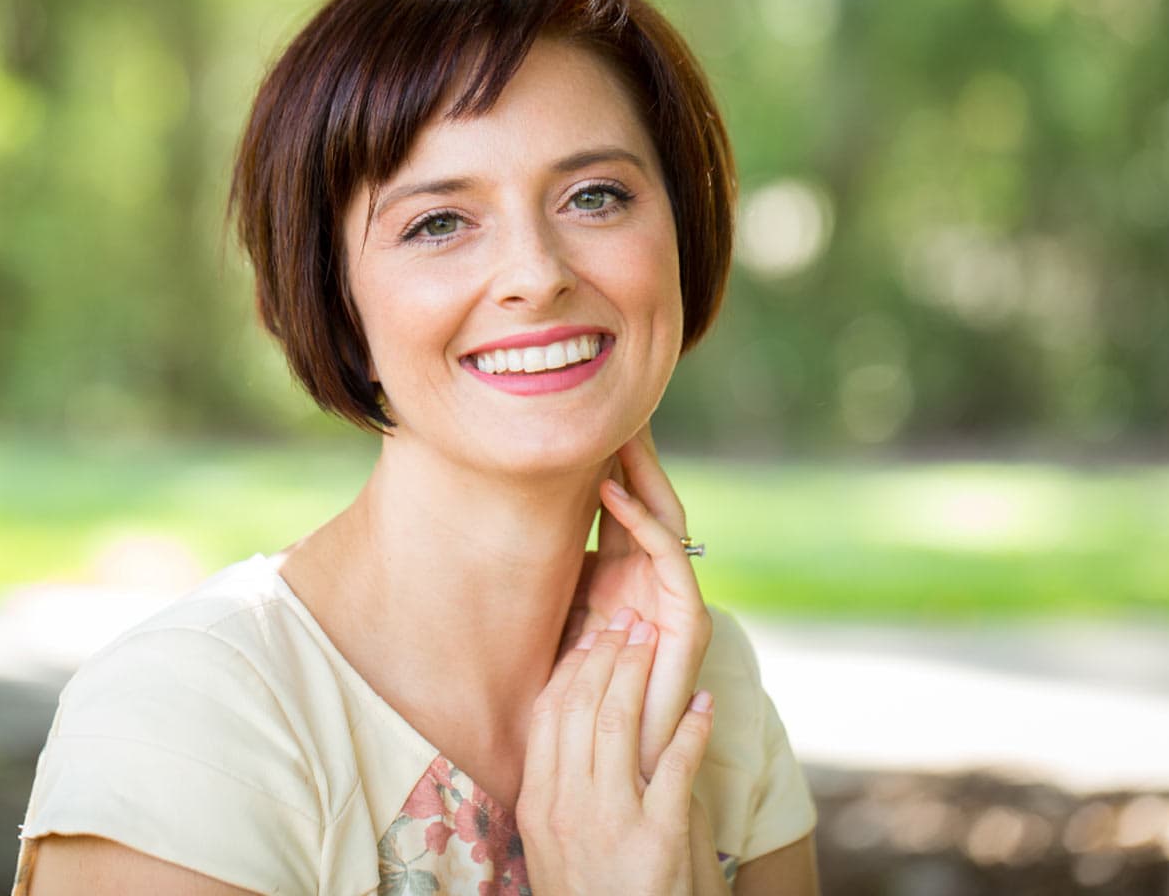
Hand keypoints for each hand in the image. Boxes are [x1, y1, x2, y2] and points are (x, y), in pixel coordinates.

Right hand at [519, 611, 715, 895]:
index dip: (571, 668)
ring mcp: (611, 821)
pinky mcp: (658, 837)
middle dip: (608, 655)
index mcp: (538, 804)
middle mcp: (568, 807)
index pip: (549, 715)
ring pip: (619, 722)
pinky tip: (703, 704)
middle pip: (582, 707)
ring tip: (658, 643)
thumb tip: (577, 733)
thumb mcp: (554, 845)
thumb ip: (561, 790)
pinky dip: (691, 727)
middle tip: (630, 622)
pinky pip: (674, 765)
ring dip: (642, 674)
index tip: (591, 636)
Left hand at [568, 427, 710, 777]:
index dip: (603, 460)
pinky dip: (643, 521)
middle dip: (630, 452)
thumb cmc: (566, 700)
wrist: (602, 766)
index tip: (573, 414)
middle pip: (645, 498)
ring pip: (665, 516)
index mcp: (618, 576)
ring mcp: (672, 599)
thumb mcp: (542, 620)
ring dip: (640, 471)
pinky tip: (611, 490)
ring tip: (614, 429)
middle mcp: (649, 581)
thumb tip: (480, 519)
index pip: (617, 501)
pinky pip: (670, 557)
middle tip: (608, 401)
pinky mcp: (687, 622)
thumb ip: (535, 574)